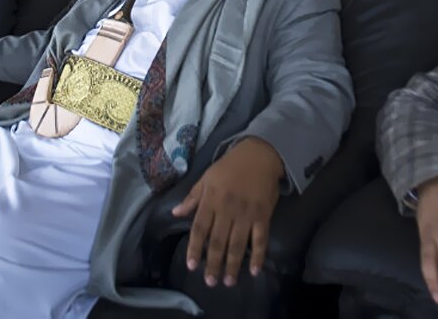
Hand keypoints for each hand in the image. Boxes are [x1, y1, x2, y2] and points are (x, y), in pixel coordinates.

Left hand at [173, 137, 283, 287]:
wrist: (258, 156)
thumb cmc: (228, 168)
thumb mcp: (205, 179)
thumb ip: (192, 198)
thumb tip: (174, 213)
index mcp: (210, 200)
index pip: (199, 229)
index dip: (195, 248)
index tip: (192, 266)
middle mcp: (226, 210)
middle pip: (217, 241)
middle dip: (213, 263)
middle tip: (210, 282)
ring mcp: (246, 214)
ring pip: (237, 244)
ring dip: (233, 265)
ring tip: (228, 282)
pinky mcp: (263, 216)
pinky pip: (260, 239)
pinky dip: (257, 255)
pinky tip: (254, 270)